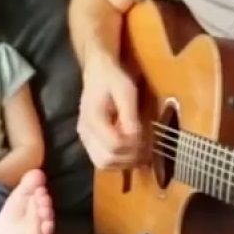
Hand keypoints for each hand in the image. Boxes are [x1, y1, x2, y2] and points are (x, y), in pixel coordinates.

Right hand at [76, 52, 142, 168]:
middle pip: (106, 160)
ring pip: (103, 164)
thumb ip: (130, 116)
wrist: (98, 70)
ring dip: (124, 163)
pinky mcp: (89, 140)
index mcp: (93, 118)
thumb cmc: (113, 78)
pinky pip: (102, 159)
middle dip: (129, 158)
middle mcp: (85, 132)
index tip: (149, 140)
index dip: (133, 147)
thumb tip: (136, 138)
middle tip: (147, 150)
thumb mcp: (126, 92)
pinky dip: (118, 161)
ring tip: (141, 153)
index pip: (114, 145)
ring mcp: (85, 138)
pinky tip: (131, 152)